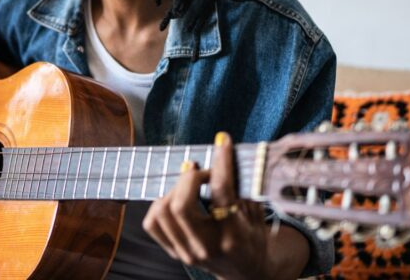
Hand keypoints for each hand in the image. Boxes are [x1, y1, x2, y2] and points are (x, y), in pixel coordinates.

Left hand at [143, 132, 307, 279]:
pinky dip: (159, 202)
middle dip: (190, 177)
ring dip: (174, 188)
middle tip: (202, 170)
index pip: (222, 192)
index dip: (221, 162)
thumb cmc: (253, 239)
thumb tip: (228, 153)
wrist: (246, 272)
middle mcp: (206, 247)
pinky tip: (175, 196)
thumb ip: (244, 187)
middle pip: (181, 205)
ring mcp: (187, 252)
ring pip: (162, 211)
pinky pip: (153, 222)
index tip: (222, 141)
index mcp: (233, 236)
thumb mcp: (256, 214)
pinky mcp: (174, 252)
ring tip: (189, 182)